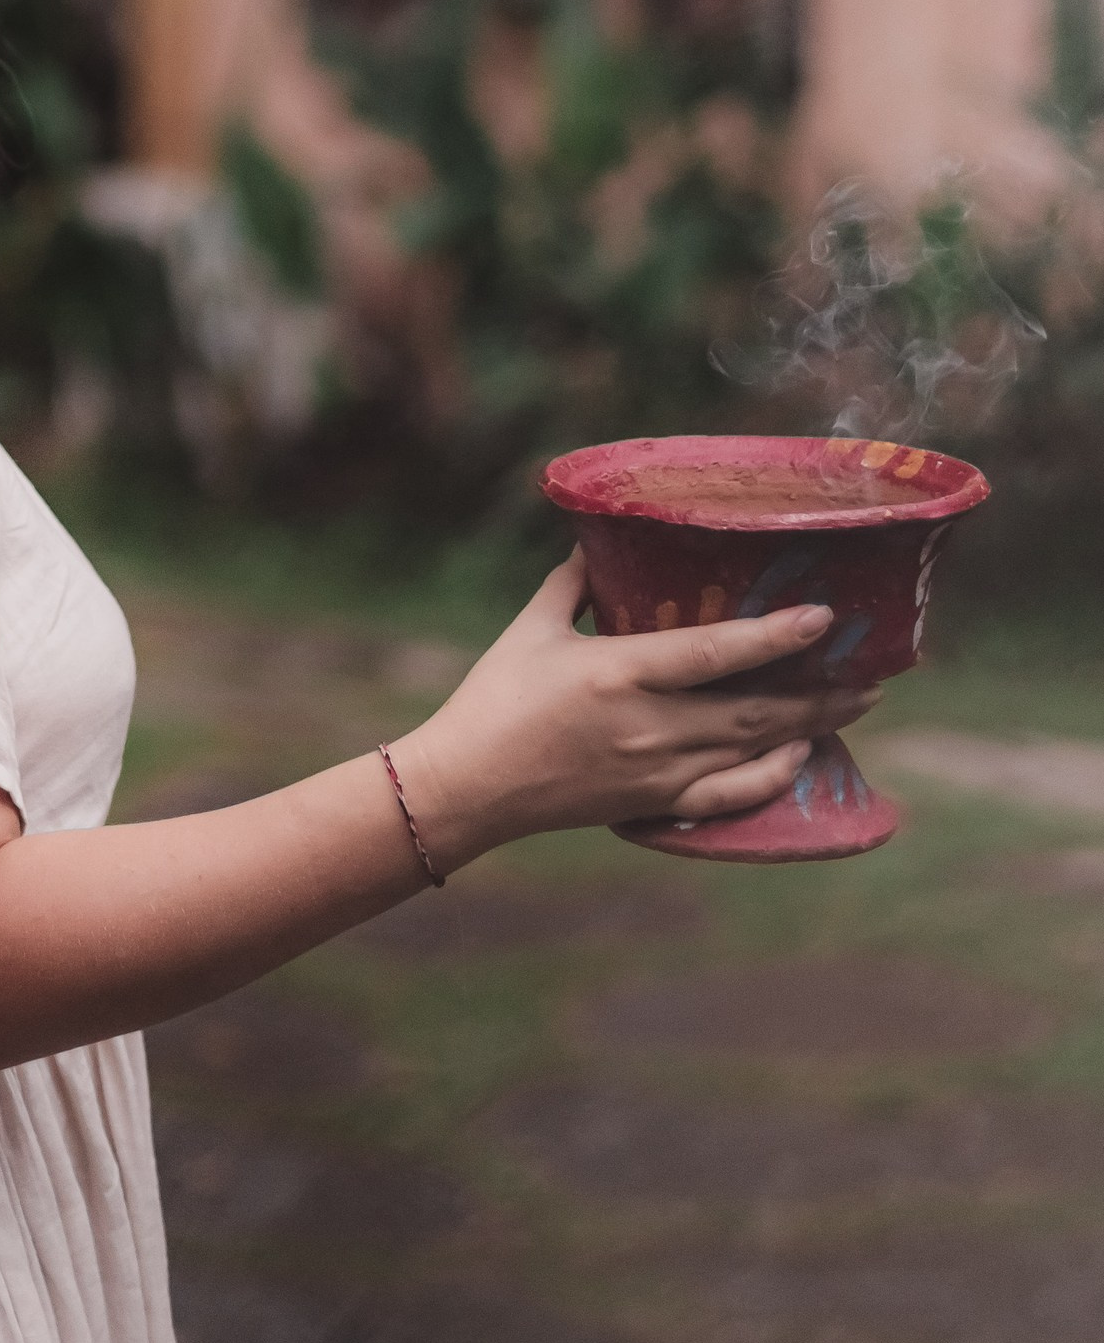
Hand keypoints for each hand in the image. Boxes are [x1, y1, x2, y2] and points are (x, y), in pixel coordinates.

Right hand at [388, 551, 869, 871]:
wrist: (469, 786)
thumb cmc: (495, 697)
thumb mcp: (533, 626)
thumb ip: (575, 581)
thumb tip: (604, 538)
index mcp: (620, 673)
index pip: (718, 653)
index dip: (778, 636)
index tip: (826, 618)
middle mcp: (650, 726)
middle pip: (756, 709)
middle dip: (821, 690)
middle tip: (872, 671)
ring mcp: (657, 772)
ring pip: (754, 751)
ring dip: (812, 728)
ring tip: (857, 706)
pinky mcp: (654, 805)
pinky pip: (729, 797)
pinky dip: (772, 778)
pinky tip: (800, 757)